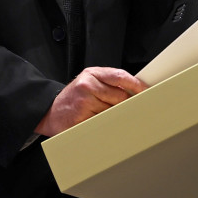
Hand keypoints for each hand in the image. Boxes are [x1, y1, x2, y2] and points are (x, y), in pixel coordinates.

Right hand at [34, 67, 148, 136]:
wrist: (50, 111)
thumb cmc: (73, 98)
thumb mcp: (89, 82)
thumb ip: (109, 83)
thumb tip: (135, 91)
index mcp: (92, 73)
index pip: (120, 76)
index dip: (136, 85)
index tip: (146, 91)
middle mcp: (88, 85)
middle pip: (120, 96)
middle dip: (125, 104)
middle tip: (130, 110)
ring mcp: (84, 101)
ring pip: (113, 111)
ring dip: (113, 116)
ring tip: (104, 115)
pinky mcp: (82, 116)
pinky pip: (103, 122)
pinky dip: (105, 124)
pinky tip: (99, 122)